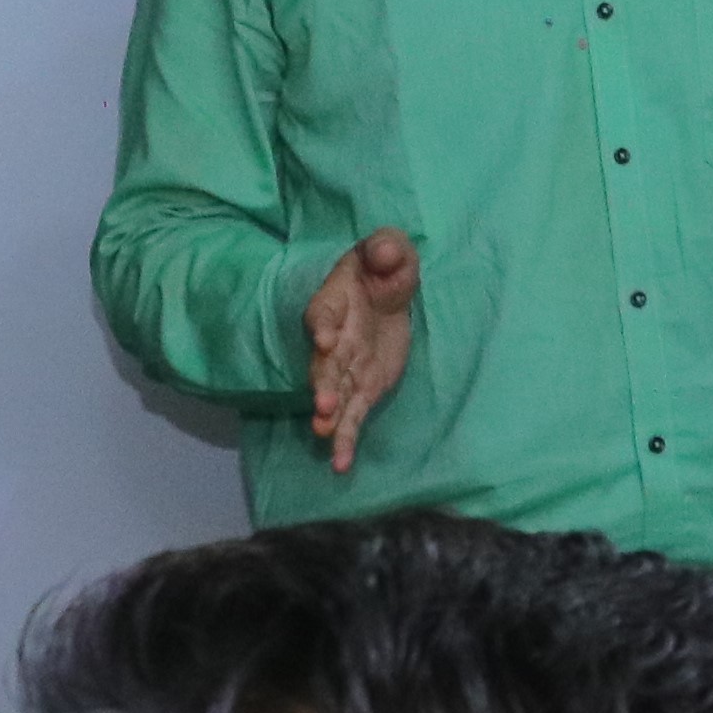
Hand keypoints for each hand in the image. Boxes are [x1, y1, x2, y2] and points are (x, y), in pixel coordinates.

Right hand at [304, 229, 418, 474]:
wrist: (388, 293)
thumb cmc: (384, 267)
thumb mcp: (390, 250)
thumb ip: (386, 249)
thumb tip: (384, 252)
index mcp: (334, 303)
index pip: (322, 313)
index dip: (322, 325)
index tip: (323, 338)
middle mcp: (333, 340)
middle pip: (324, 364)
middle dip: (323, 384)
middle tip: (323, 405)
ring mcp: (345, 368)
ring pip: (333, 395)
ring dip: (329, 416)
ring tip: (324, 434)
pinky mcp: (362, 389)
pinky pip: (352, 416)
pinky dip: (345, 439)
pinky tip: (341, 463)